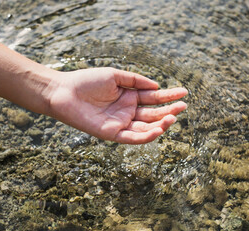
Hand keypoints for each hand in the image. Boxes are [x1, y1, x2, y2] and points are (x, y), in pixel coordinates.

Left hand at [47, 67, 187, 143]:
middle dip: (169, 110)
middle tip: (183, 106)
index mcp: (129, 97)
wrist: (64, 92)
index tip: (184, 92)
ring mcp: (121, 123)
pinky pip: (132, 137)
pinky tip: (159, 129)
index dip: (169, 96)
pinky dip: (146, 135)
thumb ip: (136, 80)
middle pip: (153, 113)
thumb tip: (156, 86)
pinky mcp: (112, 133)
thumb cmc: (87, 81)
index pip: (153, 98)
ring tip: (173, 117)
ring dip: (161, 124)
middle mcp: (127, 111)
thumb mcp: (115, 76)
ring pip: (146, 127)